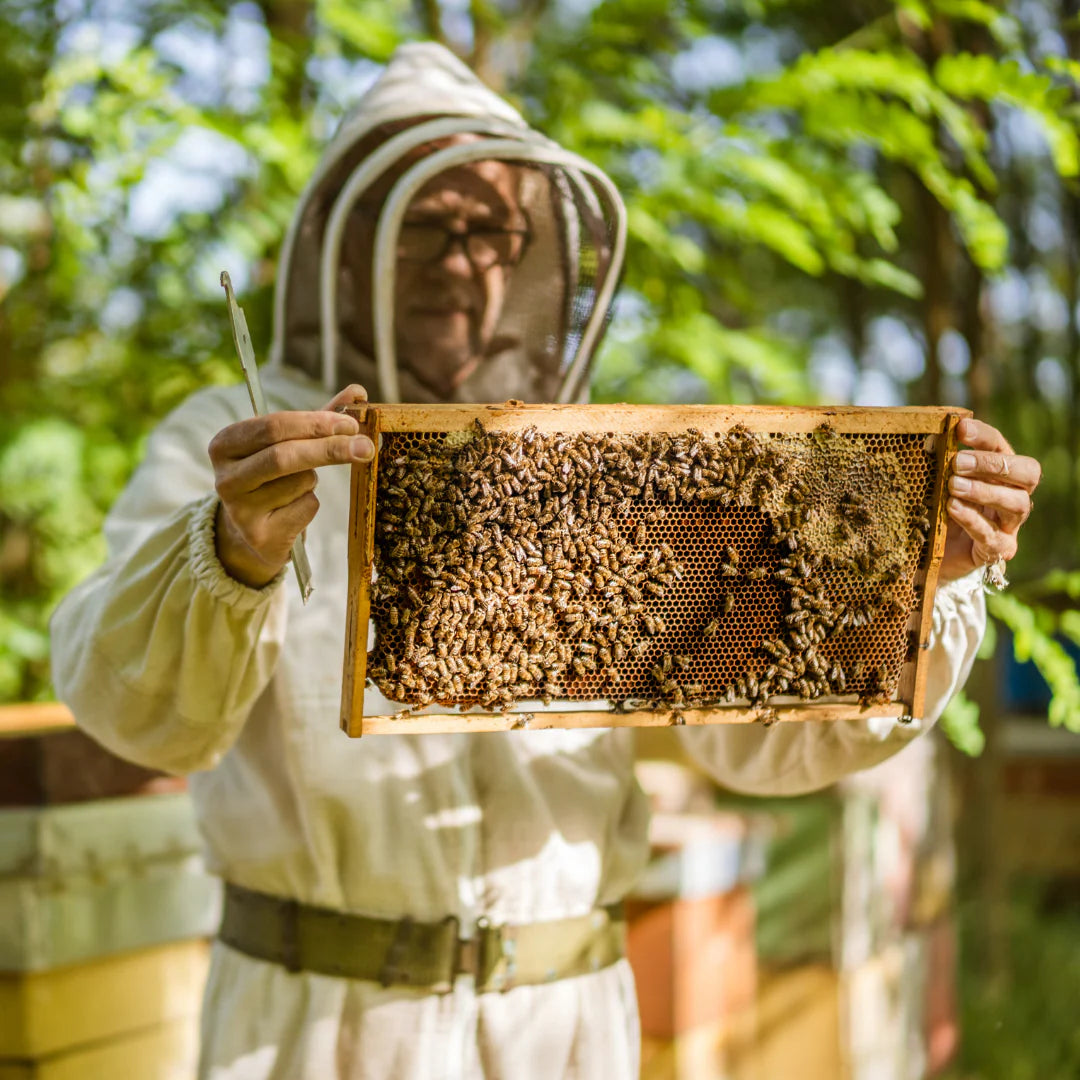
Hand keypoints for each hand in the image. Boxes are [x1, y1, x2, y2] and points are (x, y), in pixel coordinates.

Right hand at [209, 384, 372, 587]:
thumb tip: (358, 392)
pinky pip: (305, 508)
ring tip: (299, 485)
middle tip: (366, 446)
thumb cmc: (275, 475)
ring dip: (314, 480)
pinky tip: (293, 509)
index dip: (315, 424)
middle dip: (329, 449)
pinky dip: (311, 504)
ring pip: (300, 482)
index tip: (350, 424)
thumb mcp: (291, 442)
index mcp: (226, 444)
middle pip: (284, 456)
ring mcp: (238, 509)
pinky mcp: (259, 536)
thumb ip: (321, 417)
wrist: (255, 529)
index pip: (273, 426)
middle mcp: (225, 477)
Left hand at [940, 417, 1039, 582]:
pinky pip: (992, 535)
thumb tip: (929, 435)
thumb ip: (939, 464)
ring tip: (953, 486)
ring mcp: (1009, 524)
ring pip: (1017, 503)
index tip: (959, 429)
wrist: (931, 554)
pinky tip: (952, 508)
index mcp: (1000, 473)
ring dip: (984, 491)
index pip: (1002, 446)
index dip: (984, 436)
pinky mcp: (997, 549)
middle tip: (958, 463)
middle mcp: (1013, 495)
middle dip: (993, 464)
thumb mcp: (936, 484)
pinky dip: (972, 519)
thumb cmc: (937, 510)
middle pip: (1027, 473)